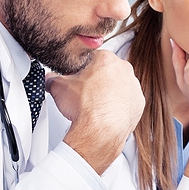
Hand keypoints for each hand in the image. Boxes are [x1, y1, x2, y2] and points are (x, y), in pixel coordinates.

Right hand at [46, 50, 144, 174]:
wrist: (100, 131)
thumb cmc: (85, 107)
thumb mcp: (58, 87)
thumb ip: (52, 78)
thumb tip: (49, 78)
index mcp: (106, 59)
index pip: (92, 58)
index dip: (82, 69)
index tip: (78, 79)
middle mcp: (124, 70)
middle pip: (107, 71)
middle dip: (97, 80)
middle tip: (85, 93)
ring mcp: (133, 86)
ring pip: (119, 85)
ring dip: (109, 92)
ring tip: (96, 104)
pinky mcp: (139, 103)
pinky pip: (127, 100)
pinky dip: (119, 105)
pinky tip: (107, 112)